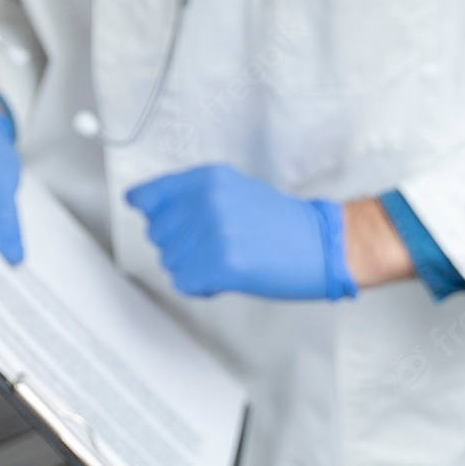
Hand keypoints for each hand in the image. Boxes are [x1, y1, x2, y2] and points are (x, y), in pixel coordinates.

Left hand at [125, 164, 357, 300]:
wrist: (324, 244)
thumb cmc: (278, 221)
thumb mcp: (230, 190)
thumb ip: (188, 196)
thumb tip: (140, 203)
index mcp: (205, 179)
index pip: (146, 196)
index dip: (150, 214)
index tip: (158, 221)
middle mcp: (205, 200)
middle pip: (157, 235)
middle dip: (181, 246)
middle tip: (216, 245)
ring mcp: (214, 232)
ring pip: (170, 261)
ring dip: (193, 268)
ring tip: (228, 259)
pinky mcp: (223, 263)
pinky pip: (185, 282)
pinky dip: (201, 287)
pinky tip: (227, 277)